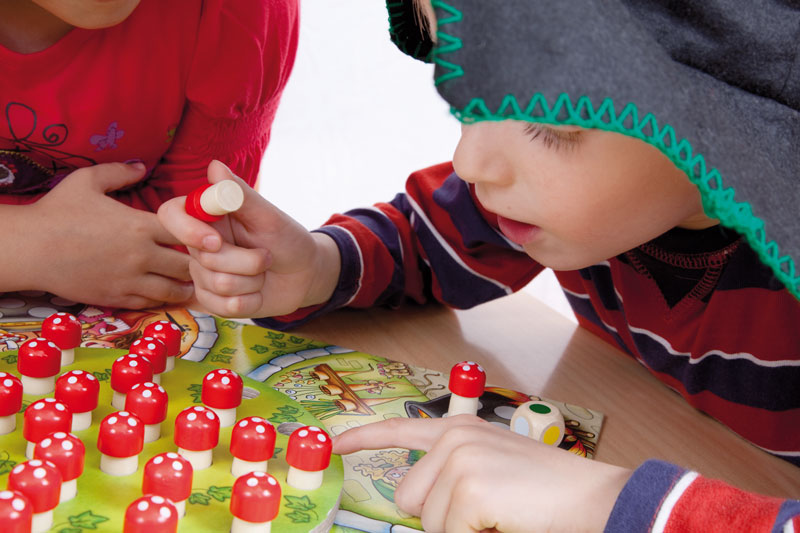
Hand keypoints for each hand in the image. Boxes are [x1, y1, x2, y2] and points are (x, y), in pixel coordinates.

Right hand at [10, 162, 192, 308]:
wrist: (29, 248)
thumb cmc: (57, 211)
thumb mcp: (86, 181)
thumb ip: (119, 172)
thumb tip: (141, 165)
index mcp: (139, 225)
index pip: (188, 232)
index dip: (199, 233)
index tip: (203, 233)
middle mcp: (140, 255)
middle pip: (187, 264)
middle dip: (198, 263)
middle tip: (204, 262)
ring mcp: (129, 280)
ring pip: (174, 289)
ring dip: (185, 285)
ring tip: (191, 280)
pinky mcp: (117, 297)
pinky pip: (151, 303)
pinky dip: (163, 299)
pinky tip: (167, 292)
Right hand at [157, 160, 341, 317]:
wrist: (304, 274)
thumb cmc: (287, 239)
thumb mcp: (268, 216)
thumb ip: (240, 195)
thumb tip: (214, 166)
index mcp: (207, 217)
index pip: (171, 215)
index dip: (187, 230)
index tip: (216, 241)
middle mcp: (199, 245)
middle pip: (205, 260)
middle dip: (246, 262)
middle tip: (266, 255)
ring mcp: (203, 275)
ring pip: (218, 285)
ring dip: (253, 280)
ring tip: (263, 271)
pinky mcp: (213, 301)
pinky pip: (224, 307)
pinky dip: (251, 301)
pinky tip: (257, 292)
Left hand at [333, 415, 631, 532]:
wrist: (594, 499)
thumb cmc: (546, 492)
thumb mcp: (491, 469)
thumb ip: (451, 474)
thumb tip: (415, 500)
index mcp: (459, 429)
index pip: (398, 430)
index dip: (362, 438)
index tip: (335, 444)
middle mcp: (453, 437)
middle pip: (408, 499)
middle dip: (439, 518)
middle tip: (486, 511)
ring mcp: (459, 459)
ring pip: (427, 522)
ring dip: (460, 529)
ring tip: (501, 514)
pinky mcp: (468, 487)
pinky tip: (506, 520)